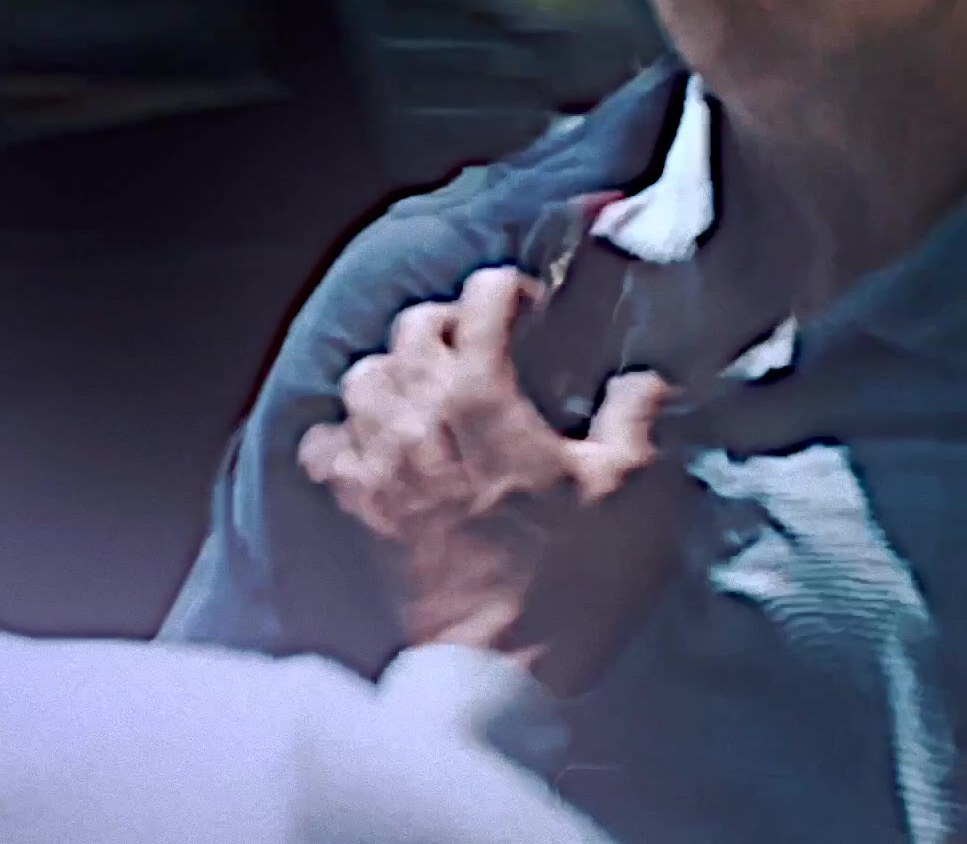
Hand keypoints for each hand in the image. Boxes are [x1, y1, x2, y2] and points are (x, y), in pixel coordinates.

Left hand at [298, 266, 686, 695]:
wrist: (500, 672)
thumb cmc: (571, 578)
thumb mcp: (633, 491)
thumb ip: (637, 417)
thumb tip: (642, 379)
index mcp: (484, 395)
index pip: (484, 297)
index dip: (514, 293)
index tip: (537, 316)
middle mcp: (420, 413)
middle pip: (415, 324)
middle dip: (456, 322)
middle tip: (491, 351)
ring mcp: (379, 460)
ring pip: (364, 374)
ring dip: (398, 370)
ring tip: (432, 392)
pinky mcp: (355, 506)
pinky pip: (324, 444)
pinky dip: (346, 434)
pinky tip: (379, 445)